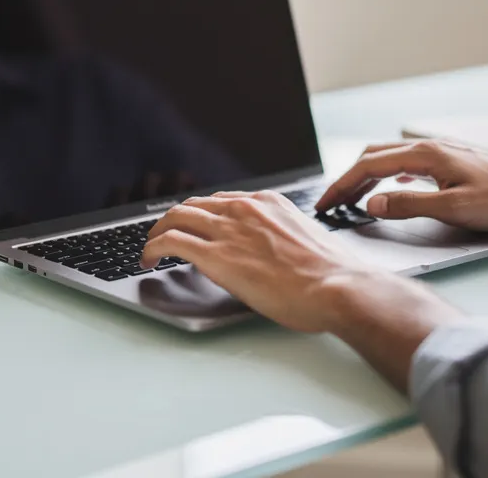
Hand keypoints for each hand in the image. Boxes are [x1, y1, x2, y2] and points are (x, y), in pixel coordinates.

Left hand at [142, 189, 466, 389]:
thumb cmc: (332, 274)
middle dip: (174, 218)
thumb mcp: (305, 240)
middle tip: (164, 234)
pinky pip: (171, 242)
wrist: (339, 287)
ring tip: (151, 247)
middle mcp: (245, 209)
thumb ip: (281, 237)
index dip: (202, 213)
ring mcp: (229, 230)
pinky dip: (152, 248)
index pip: (223, 200)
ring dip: (158, 231)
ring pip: (176, 217)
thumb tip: (272, 253)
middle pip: (194, 204)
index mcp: (268, 203)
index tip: (195, 224)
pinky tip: (148, 259)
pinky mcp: (217, 256)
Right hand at [315, 139, 487, 229]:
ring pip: (390, 157)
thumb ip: (408, 206)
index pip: (368, 166)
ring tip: (354, 198)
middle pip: (374, 156)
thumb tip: (372, 204)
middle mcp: (429, 147)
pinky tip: (392, 188)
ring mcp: (441, 151)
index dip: (341, 186)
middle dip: (348, 178)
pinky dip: (388, 174)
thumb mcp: (452, 209)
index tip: (324, 203)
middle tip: (332, 202)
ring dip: (368, 176)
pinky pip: (407, 162)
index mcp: (425, 155)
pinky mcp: (451, 160)